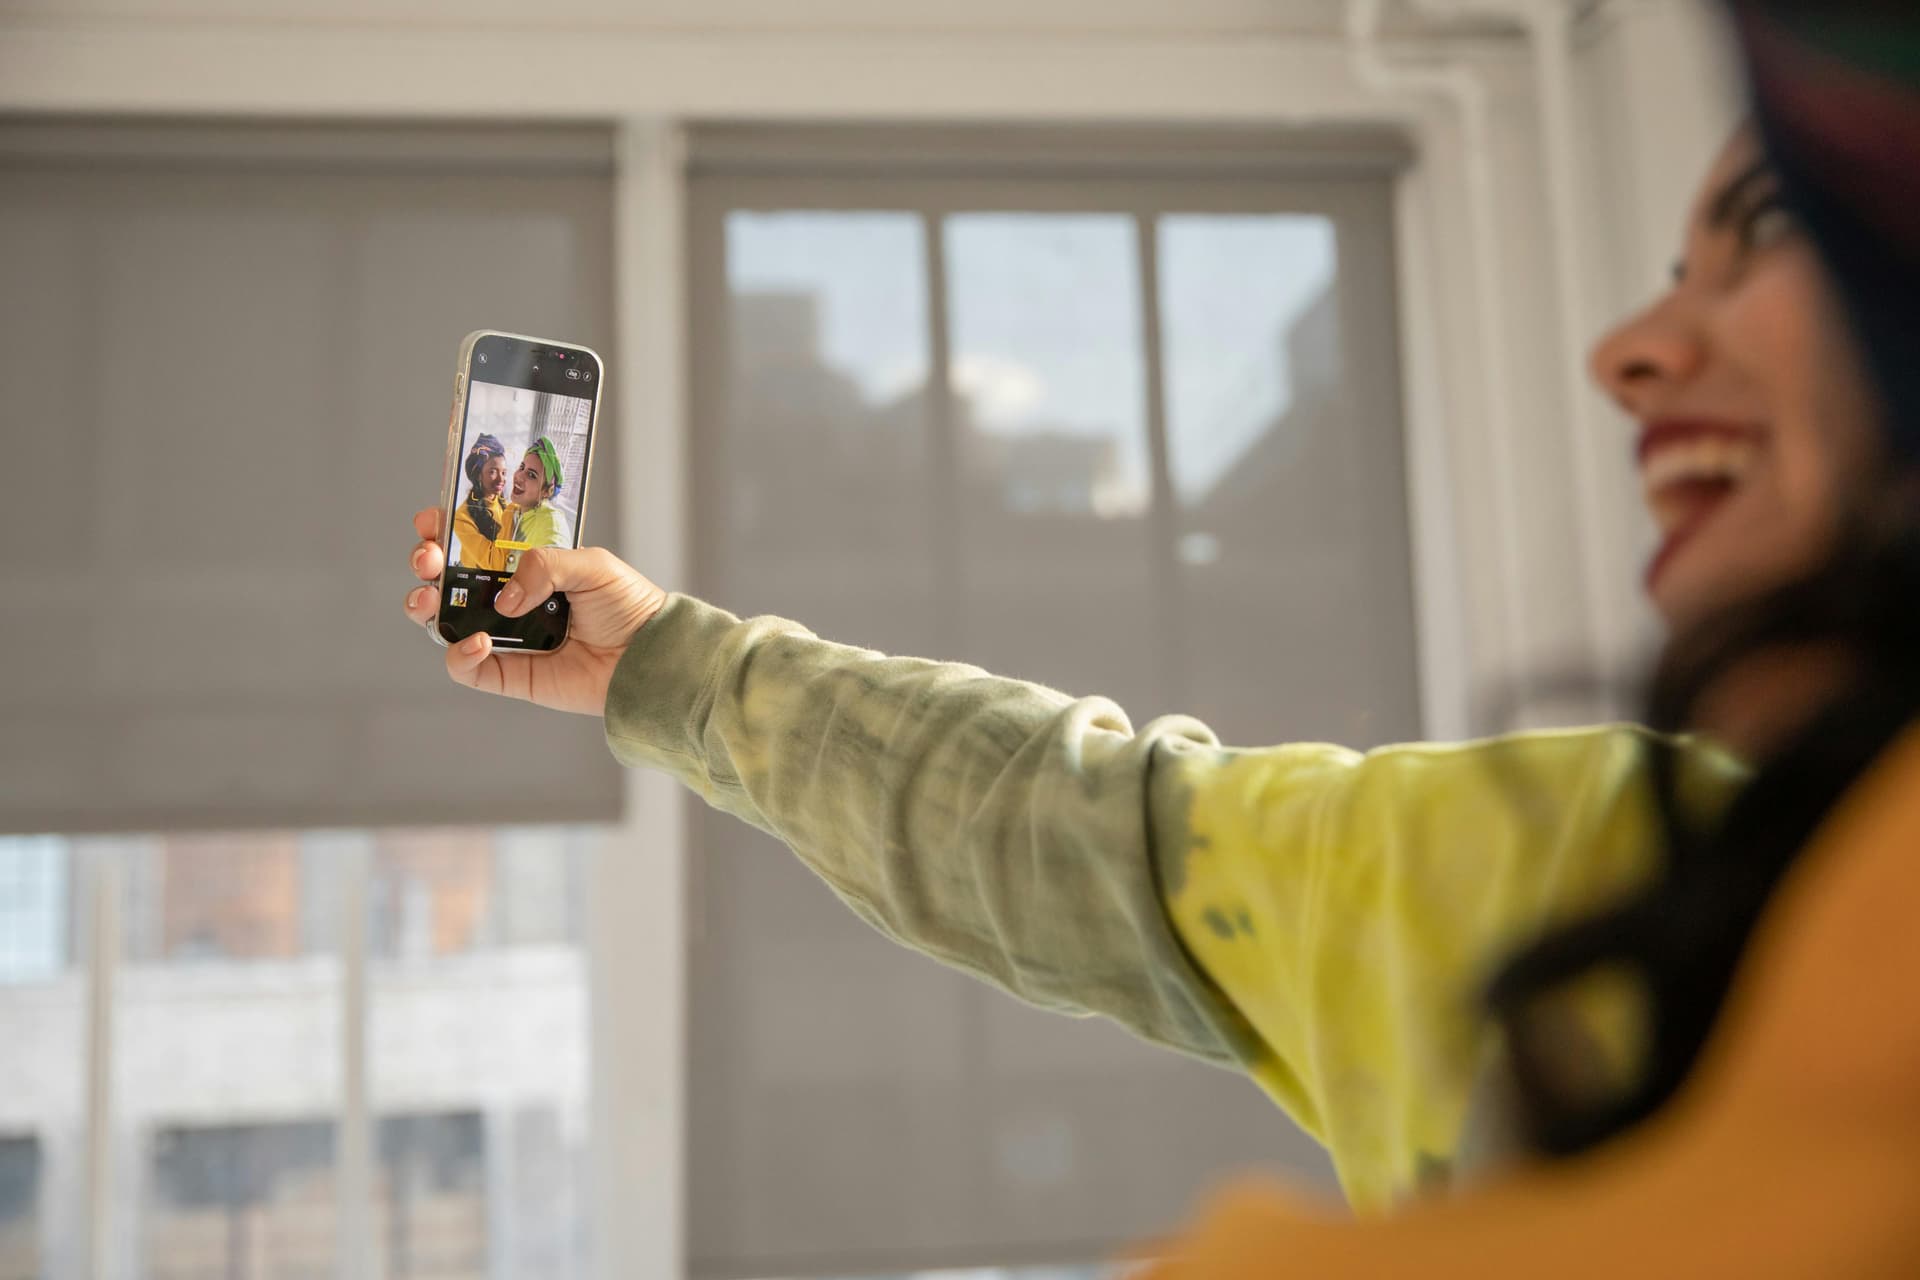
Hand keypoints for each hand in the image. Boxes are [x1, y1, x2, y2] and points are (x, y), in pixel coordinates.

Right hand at [403, 508, 667, 715]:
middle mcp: (507, 598)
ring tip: (430, 599)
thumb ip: (545, 565)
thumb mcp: (591, 565)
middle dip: (425, 564)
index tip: (432, 522)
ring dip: (424, 606)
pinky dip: (461, 655)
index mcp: (523, 566)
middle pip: (446, 579)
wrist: (647, 657)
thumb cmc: (628, 606)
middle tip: (428, 561)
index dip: (445, 530)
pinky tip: (481, 641)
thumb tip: (505, 597)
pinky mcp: (508, 673)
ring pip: (443, 621)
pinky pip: (466, 667)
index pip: (472, 543)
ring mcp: (503, 635)